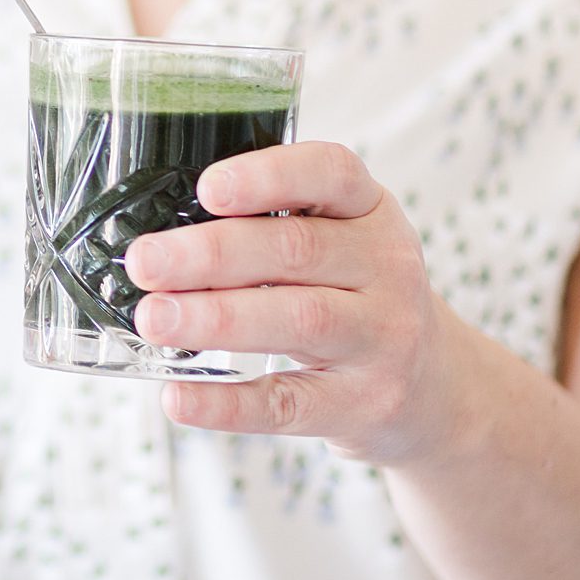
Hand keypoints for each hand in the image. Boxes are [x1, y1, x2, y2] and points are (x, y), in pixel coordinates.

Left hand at [124, 141, 486, 464]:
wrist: (436, 390)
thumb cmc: (356, 298)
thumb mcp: (339, 243)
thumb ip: (269, 227)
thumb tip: (154, 235)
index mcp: (370, 212)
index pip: (332, 174)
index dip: (269, 176)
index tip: (207, 188)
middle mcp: (387, 268)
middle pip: (295, 250)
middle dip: (209, 254)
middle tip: (143, 262)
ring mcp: (382, 340)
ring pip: (297, 320)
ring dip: (214, 319)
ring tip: (152, 318)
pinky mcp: (363, 405)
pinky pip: (288, 404)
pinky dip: (227, 404)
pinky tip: (177, 397)